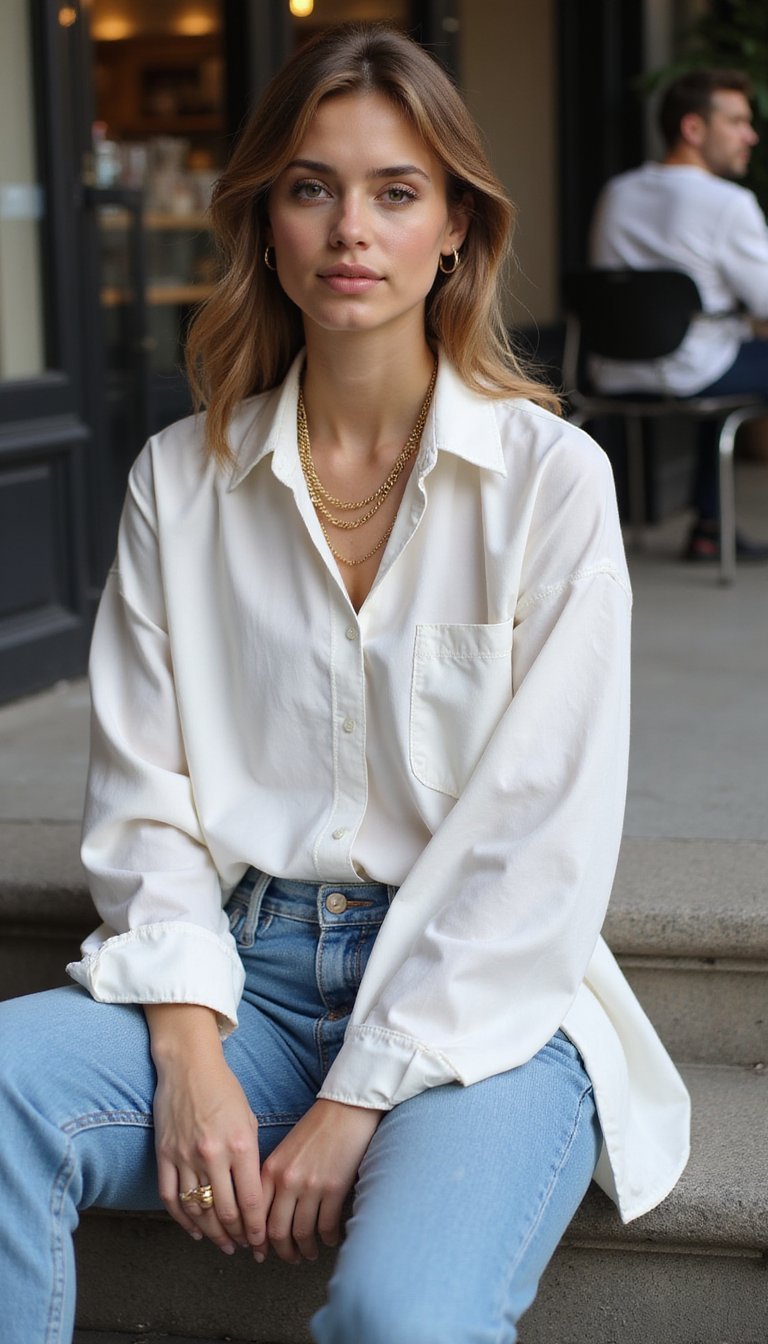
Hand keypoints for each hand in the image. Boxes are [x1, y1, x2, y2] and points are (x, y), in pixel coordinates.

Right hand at [146, 1004, 265, 1255]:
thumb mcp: (249, 1120)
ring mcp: (185, 1156)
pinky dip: (183, 1220)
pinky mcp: (164, 1155)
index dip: (257, 1228)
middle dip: (237, 1237)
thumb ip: (251, 1158)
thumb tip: (253, 1196)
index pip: (250, 1201)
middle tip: (244, 1249)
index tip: (262, 1243)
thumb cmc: (224, 1091)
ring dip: (212, 1234)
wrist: (188, 1066)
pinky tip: (195, 1230)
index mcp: (240, 1144)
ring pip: (198, 1211)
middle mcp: (212, 1154)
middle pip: (225, 1212)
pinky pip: (172, 1198)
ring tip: (223, 1245)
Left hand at [260, 1099, 382, 1263]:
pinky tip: (329, 1240)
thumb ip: (273, 1178)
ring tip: (308, 1254)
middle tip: (288, 1258)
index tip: (259, 1252)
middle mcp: (287, 1181)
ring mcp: (310, 1186)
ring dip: (305, 1250)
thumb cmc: (315, 1129)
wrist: (345, 1110)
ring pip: (301, 1233)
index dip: (256, 1240)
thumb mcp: (284, 1151)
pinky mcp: (334, 1189)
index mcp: (270, 1170)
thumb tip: (268, 1213)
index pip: (255, 1215)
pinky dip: (327, 1239)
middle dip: (281, 1251)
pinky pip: (326, 1226)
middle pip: (277, 1231)